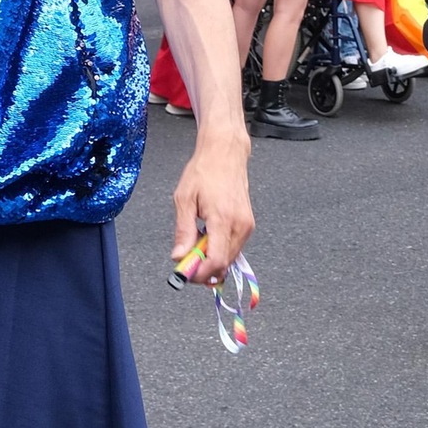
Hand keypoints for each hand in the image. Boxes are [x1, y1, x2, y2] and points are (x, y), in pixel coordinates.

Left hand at [171, 132, 253, 285]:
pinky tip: (207, 238)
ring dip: (211, 260)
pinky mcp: (248, 224)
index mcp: (223, 219)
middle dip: (204, 269)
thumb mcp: (184, 199)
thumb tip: (178, 256)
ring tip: (194, 245)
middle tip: (185, 262)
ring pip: (230, 258)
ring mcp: (247, 226)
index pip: (216, 260)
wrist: (225, 154)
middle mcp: (240, 225)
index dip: (200, 273)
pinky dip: (219, 250)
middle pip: (224, 264)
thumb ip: (183, 230)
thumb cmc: (204, 171)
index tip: (185, 273)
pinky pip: (234, 247)